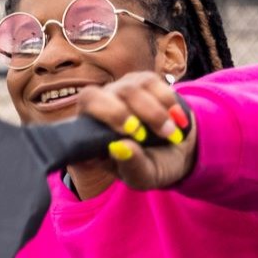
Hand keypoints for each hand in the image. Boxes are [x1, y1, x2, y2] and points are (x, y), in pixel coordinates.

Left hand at [77, 71, 198, 189]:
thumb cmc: (153, 165)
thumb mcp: (144, 176)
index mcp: (90, 134)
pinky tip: (176, 119)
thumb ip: (131, 166)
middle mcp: (99, 109)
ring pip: (128, 89)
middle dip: (118, 114)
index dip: (101, 119)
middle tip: (142, 134)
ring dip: (152, 113)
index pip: (77, 118)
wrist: (180, 151)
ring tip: (169, 133)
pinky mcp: (141, 81)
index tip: (126, 136)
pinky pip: (150, 82)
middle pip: (92, 96)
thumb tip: (119, 147)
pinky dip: (167, 102)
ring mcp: (118, 91)